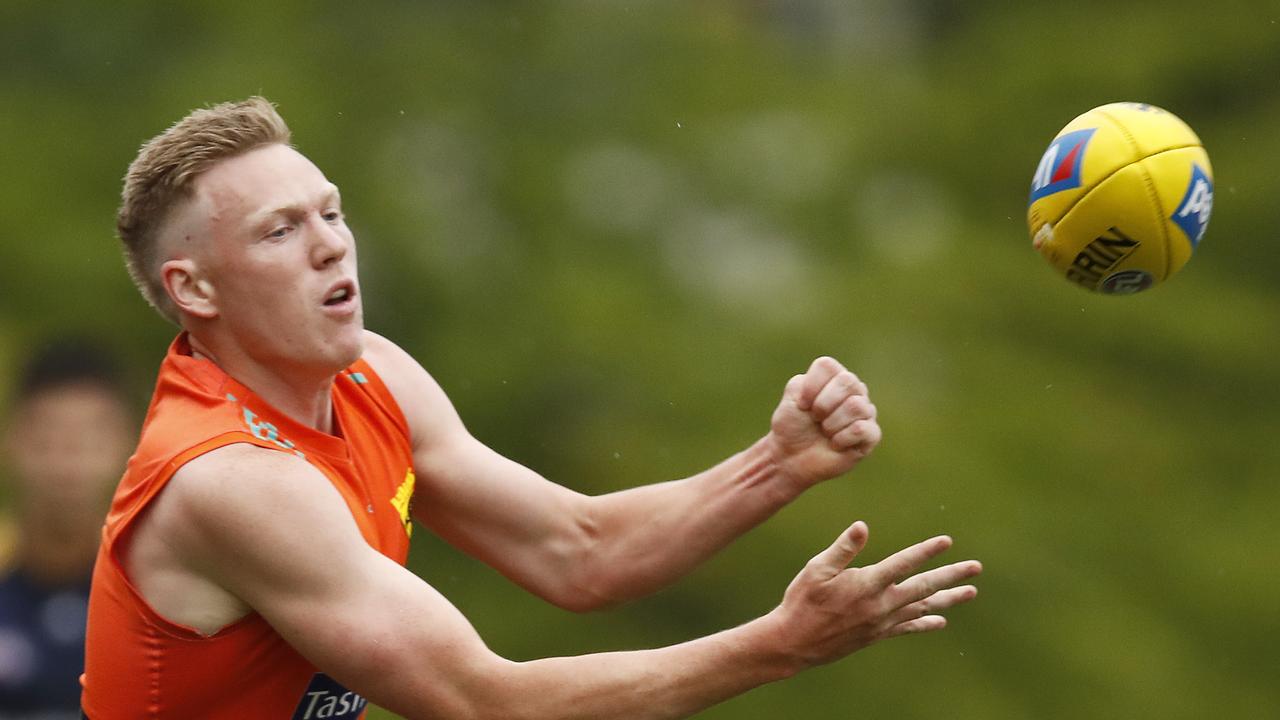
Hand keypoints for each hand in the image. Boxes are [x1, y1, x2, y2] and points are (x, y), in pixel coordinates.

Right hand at [767, 521, 981, 669]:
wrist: (795, 643)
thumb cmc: (802, 601)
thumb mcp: (816, 569)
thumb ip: (843, 548)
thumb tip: (862, 526)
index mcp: (867, 584)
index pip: (904, 563)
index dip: (926, 551)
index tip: (946, 541)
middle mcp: (880, 604)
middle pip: (924, 586)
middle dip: (951, 576)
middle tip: (975, 568)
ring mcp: (882, 622)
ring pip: (922, 607)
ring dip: (948, 599)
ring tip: (970, 592)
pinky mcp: (877, 634)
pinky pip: (908, 628)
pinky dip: (926, 622)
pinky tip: (940, 620)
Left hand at [768, 356, 880, 488]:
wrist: (791, 457)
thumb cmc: (792, 425)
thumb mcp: (791, 398)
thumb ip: (805, 382)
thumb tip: (829, 388)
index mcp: (834, 377)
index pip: (827, 366)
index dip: (810, 387)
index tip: (802, 404)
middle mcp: (854, 390)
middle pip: (847, 381)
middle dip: (823, 404)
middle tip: (815, 418)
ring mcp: (865, 412)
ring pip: (856, 405)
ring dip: (831, 423)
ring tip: (825, 432)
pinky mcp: (871, 435)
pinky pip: (861, 429)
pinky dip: (841, 439)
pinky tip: (836, 444)